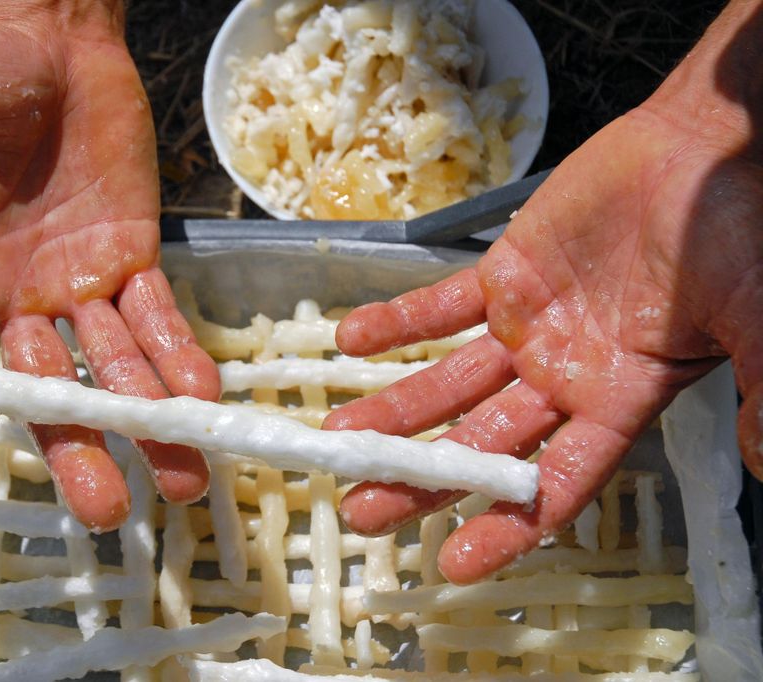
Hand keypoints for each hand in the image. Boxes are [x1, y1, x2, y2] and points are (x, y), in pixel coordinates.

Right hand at [0, 0, 219, 530]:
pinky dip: (180, 356)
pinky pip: (158, 316)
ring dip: (148, 419)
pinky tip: (203, 399)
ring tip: (185, 477)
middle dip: (76, 446)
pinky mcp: (131, 256)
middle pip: (45, 390)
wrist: (52, 44)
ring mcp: (79, 284)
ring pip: (113, 366)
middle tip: (106, 511)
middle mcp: (19, 300)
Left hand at [325, 3, 762, 582]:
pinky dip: (397, 320)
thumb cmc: (738, 228)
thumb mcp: (754, 314)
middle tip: (363, 505)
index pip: (556, 482)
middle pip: (483, 443)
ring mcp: (529, 326)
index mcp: (619, 399)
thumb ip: (759, 385)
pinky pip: (440, 306)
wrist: (703, 147)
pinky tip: (351, 339)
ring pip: (450, 383)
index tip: (453, 561)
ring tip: (340, 435)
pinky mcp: (505, 274)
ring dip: (396, 409)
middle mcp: (565, 375)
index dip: (507, 525)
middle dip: (424, 476)